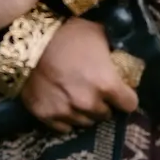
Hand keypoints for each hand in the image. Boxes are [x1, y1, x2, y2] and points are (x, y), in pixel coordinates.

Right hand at [20, 19, 138, 133]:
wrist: (29, 39)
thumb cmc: (68, 33)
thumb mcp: (99, 34)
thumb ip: (113, 51)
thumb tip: (122, 56)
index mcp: (107, 84)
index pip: (129, 104)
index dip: (127, 97)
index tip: (122, 92)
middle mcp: (89, 103)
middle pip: (106, 114)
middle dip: (104, 103)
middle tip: (96, 91)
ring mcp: (66, 112)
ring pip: (85, 122)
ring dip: (85, 112)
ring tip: (79, 98)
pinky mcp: (45, 116)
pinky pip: (63, 127)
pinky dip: (66, 118)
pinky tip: (64, 104)